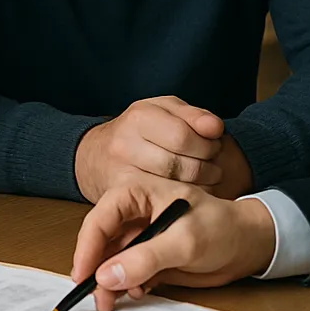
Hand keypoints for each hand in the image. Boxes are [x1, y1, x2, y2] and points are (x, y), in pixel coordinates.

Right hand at [71, 178, 276, 310]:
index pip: (101, 217)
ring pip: (110, 261)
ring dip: (108, 283)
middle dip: (95, 270)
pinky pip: (125, 274)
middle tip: (97, 298)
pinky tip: (136, 294)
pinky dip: (124, 287)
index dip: (87, 246)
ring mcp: (139, 236)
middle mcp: (133, 213)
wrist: (247, 246)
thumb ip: (145, 257)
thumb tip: (107, 275)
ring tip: (110, 304)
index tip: (83, 275)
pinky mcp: (146, 258)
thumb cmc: (222, 228)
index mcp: (137, 192)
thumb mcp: (185, 242)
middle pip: (100, 241)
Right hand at [74, 96, 224, 202]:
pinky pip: (162, 201)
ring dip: (199, 184)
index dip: (207, 143)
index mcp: (139, 117)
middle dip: (207, 165)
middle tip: (212, 162)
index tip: (214, 143)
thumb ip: (193, 115)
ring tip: (203, 175)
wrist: (94, 155)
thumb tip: (215, 127)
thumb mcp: (163, 109)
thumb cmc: (137, 129)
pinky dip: (182, 197)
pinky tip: (186, 189)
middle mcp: (126, 144)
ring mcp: (123, 173)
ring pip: (175, 186)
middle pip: (181, 164)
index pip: (184, 136)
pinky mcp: (124, 196)